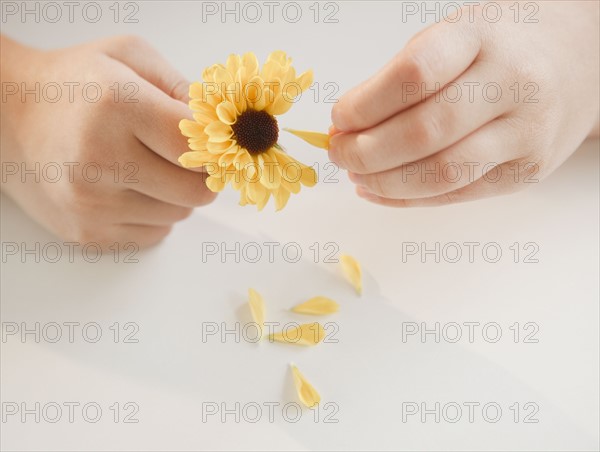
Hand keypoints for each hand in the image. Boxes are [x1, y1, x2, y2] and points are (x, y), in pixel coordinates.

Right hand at [1, 35, 215, 247]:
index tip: (215, 143)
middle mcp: (101, 159)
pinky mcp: (86, 231)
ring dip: (176, 194)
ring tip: (148, 167)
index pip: (195, 146)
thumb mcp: (128, 56)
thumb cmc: (75, 84)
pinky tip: (131, 189)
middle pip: (195, 190)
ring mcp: (91, 203)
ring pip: (179, 214)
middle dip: (202, 175)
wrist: (7, 118)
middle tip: (187, 157)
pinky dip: (155, 214)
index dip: (215, 148)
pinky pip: (154, 234)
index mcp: (116, 105)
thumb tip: (222, 125)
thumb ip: (182, 85)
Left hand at [328, 1, 598, 206]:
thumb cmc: (501, 46)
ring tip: (356, 175)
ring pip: (442, 174)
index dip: (366, 105)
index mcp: (484, 36)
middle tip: (339, 153)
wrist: (579, 62)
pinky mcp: (527, 172)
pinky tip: (379, 191)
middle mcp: (513, 84)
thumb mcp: (454, 37)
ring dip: (385, 182)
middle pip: (425, 132)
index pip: (415, 76)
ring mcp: (526, 134)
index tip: (339, 119)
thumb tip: (346, 128)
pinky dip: (407, 199)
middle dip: (367, 152)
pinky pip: (456, 195)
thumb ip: (401, 80)